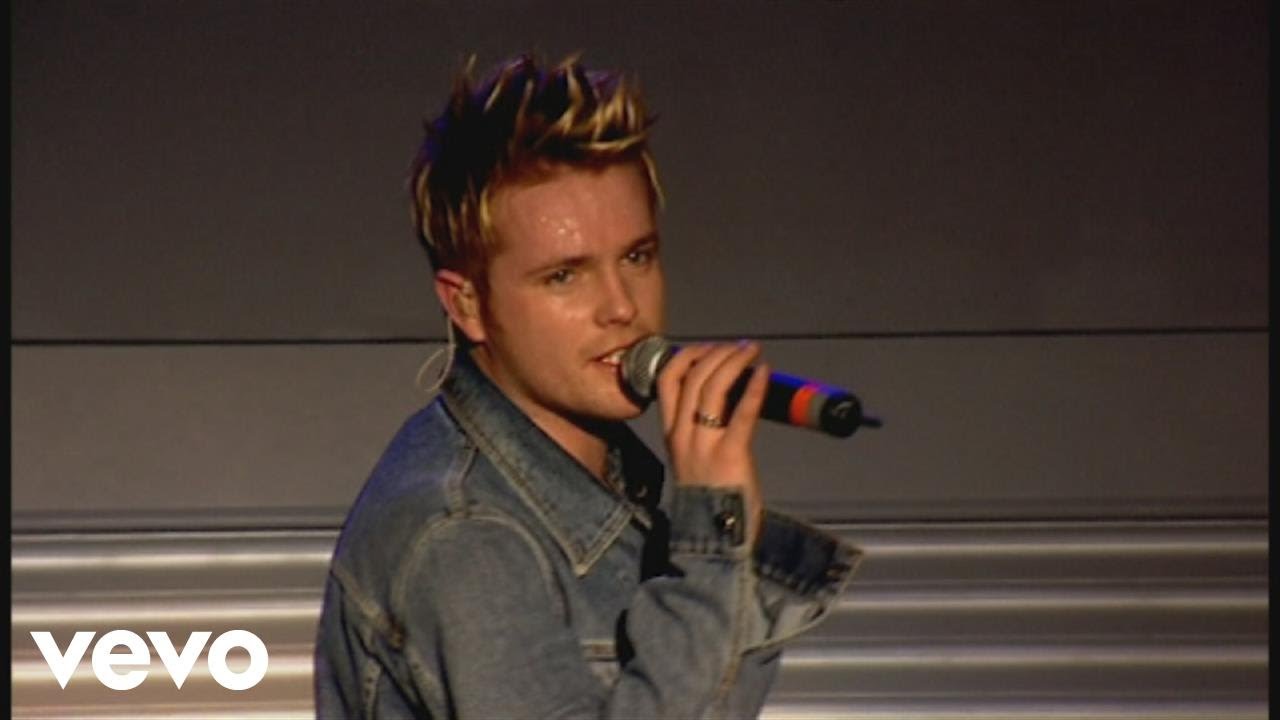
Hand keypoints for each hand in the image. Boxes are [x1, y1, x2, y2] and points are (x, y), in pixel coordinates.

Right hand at [656, 341, 769, 543]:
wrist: (715, 538)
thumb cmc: (711, 496)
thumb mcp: (694, 455)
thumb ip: (701, 426)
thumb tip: (725, 393)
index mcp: (672, 433)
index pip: (667, 379)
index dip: (688, 354)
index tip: (710, 347)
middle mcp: (682, 434)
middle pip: (691, 376)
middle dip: (717, 353)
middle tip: (740, 347)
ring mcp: (704, 445)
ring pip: (711, 388)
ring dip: (734, 362)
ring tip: (752, 352)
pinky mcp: (730, 456)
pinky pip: (741, 413)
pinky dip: (753, 388)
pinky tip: (764, 373)